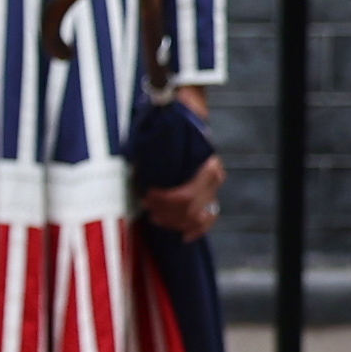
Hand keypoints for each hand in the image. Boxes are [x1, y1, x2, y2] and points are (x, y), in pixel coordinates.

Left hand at [141, 86, 220, 237]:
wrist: (187, 115)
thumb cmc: (169, 126)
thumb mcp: (155, 137)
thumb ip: (148, 156)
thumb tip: (136, 176)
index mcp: (205, 164)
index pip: (184, 195)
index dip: (163, 201)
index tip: (146, 194)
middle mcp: (214, 176)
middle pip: (190, 209)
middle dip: (166, 212)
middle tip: (147, 207)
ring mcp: (214, 186)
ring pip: (198, 217)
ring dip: (175, 221)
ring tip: (155, 217)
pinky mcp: (211, 192)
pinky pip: (209, 218)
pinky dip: (197, 229)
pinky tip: (184, 237)